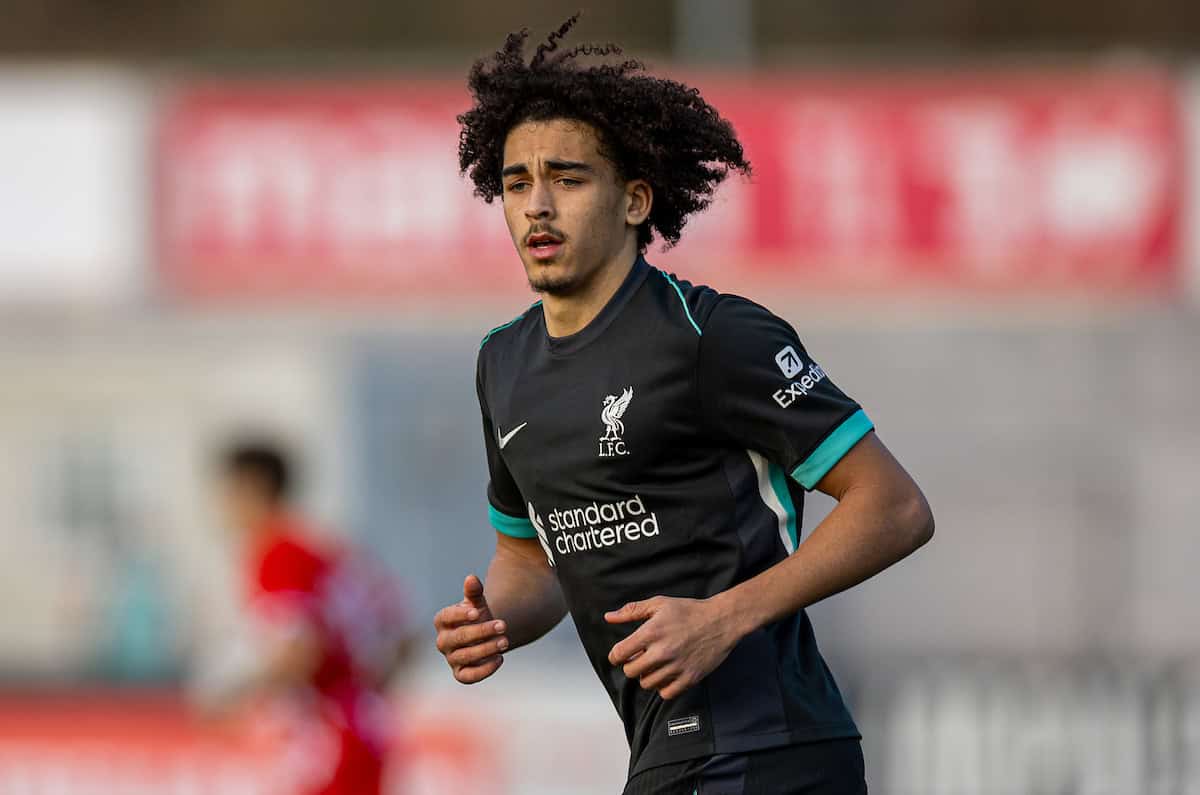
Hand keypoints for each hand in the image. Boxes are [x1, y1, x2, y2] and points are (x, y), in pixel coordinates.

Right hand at [433, 575, 508, 683]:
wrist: (485, 634)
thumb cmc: (478, 615)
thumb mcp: (477, 602)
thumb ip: (474, 592)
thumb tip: (471, 578)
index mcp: (442, 620)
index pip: (446, 617)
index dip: (460, 615)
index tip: (477, 612)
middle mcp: (443, 641)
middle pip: (459, 637)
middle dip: (482, 631)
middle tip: (503, 625)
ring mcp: (451, 658)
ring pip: (465, 656)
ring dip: (486, 649)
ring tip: (505, 641)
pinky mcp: (461, 673)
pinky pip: (468, 677)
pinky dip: (484, 670)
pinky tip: (500, 659)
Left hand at [605, 595, 741, 700]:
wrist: (721, 620)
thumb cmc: (689, 611)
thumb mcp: (659, 604)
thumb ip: (631, 611)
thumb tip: (608, 617)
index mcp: (651, 632)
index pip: (619, 654)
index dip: (615, 655)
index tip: (620, 654)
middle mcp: (662, 652)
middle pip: (631, 672)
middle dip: (631, 665)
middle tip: (640, 658)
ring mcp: (677, 667)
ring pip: (647, 684)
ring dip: (647, 676)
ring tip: (655, 665)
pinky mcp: (690, 678)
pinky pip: (666, 693)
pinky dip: (663, 687)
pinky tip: (666, 674)